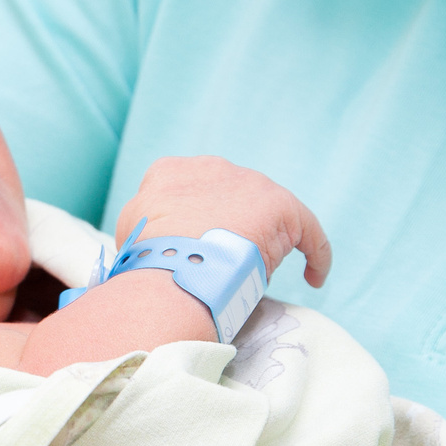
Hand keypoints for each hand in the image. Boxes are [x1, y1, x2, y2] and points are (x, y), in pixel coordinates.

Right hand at [114, 157, 330, 287]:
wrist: (170, 268)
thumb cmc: (145, 261)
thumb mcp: (131, 232)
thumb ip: (147, 228)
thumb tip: (158, 248)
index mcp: (169, 172)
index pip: (188, 191)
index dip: (193, 220)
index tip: (194, 246)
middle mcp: (212, 168)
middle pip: (229, 197)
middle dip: (229, 226)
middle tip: (222, 264)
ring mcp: (248, 183)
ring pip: (265, 214)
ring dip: (263, 241)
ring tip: (256, 275)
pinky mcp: (282, 206)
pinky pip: (308, 232)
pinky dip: (315, 254)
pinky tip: (315, 277)